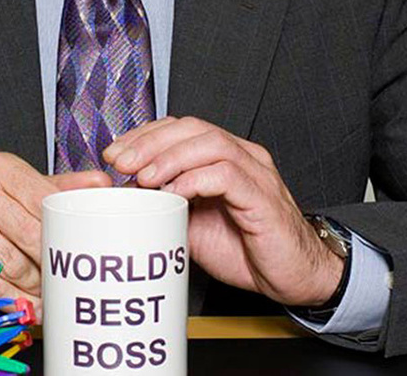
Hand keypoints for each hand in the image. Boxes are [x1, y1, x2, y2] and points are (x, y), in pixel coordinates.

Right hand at [0, 152, 110, 313]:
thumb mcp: (18, 186)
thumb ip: (59, 187)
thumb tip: (102, 184)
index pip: (43, 200)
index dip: (63, 231)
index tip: (77, 252)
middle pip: (29, 233)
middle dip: (51, 263)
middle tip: (66, 281)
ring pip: (10, 262)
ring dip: (34, 287)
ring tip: (49, 296)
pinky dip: (11, 299)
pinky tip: (26, 306)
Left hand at [102, 117, 343, 307]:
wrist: (292, 278)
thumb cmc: (245, 249)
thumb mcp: (192, 223)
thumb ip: (165, 203)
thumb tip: (125, 196)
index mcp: (222, 156)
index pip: (179, 128)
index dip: (144, 135)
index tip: (114, 153)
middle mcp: (241, 156)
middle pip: (191, 127)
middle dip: (150, 141)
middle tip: (121, 162)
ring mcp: (255, 172)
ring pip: (209, 142)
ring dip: (170, 156)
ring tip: (144, 177)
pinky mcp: (264, 197)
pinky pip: (228, 174)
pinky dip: (196, 179)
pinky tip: (174, 192)